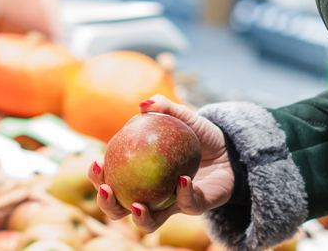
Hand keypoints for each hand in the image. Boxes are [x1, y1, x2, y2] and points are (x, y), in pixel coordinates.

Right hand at [88, 94, 234, 232]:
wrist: (232, 151)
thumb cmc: (200, 136)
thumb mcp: (183, 117)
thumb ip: (165, 108)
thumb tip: (143, 104)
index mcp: (140, 175)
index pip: (111, 181)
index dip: (98, 177)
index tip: (96, 163)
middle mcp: (151, 195)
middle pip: (120, 209)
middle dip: (107, 205)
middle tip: (107, 190)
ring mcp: (173, 204)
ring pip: (149, 222)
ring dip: (139, 217)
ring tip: (137, 205)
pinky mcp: (196, 207)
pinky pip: (187, 205)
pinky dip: (183, 194)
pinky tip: (183, 180)